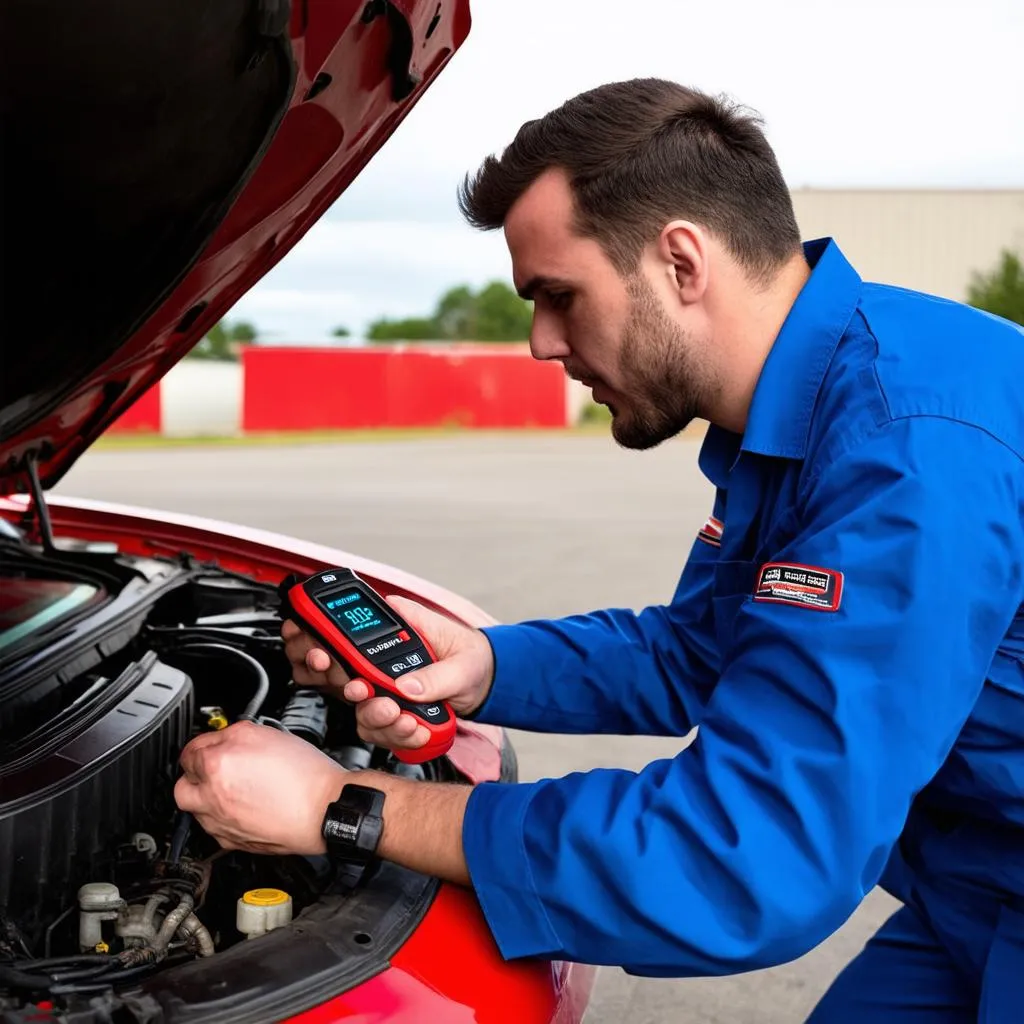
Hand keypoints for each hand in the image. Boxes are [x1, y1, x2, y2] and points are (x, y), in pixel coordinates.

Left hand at [174, 721, 345, 854]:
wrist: (325, 810)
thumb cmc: (306, 774)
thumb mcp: (270, 734)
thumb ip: (235, 734)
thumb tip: (221, 739)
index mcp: (219, 762)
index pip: (189, 750)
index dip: (204, 745)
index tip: (211, 747)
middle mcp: (213, 792)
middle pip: (183, 784)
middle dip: (195, 775)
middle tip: (213, 769)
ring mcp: (219, 820)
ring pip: (193, 809)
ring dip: (205, 797)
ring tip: (229, 789)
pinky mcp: (230, 840)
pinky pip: (211, 828)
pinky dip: (220, 818)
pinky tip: (240, 808)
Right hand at [281, 595, 494, 754]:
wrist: (485, 683)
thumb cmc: (473, 657)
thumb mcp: (462, 662)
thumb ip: (437, 675)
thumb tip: (407, 685)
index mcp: (393, 628)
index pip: (344, 630)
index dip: (323, 644)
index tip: (325, 659)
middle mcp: (380, 656)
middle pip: (336, 670)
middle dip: (346, 687)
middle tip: (370, 696)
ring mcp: (382, 684)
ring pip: (356, 705)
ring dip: (376, 717)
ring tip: (404, 720)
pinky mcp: (390, 709)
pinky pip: (378, 727)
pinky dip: (394, 734)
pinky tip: (416, 732)